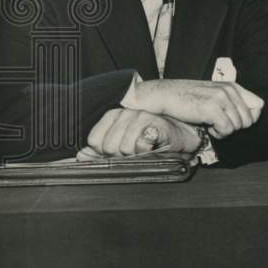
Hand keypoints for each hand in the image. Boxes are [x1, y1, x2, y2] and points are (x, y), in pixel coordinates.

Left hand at [87, 108, 201, 156]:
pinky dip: (146, 152)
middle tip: (136, 153)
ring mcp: (141, 116)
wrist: (186, 138)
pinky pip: (140, 145)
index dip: (103, 153)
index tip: (119, 153)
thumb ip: (101, 152)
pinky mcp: (155, 123)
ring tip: (147, 150)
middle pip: (108, 146)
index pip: (94, 140)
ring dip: (135, 156)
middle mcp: (127, 112)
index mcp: (116, 115)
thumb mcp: (125, 149)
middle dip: (120, 156)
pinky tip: (154, 148)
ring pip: (123, 147)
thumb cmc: (157, 143)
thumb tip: (81, 156)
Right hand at [125, 79, 263, 138]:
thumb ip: (232, 103)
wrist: (166, 95)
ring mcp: (221, 98)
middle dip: (234, 128)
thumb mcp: (215, 96)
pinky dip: (218, 134)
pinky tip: (208, 127)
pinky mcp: (212, 108)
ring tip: (211, 124)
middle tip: (218, 124)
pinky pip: (227, 130)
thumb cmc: (189, 99)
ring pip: (238, 127)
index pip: (259, 105)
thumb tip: (251, 119)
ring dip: (224, 131)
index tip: (235, 122)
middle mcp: (230, 90)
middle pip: (249, 120)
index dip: (250, 118)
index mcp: (233, 87)